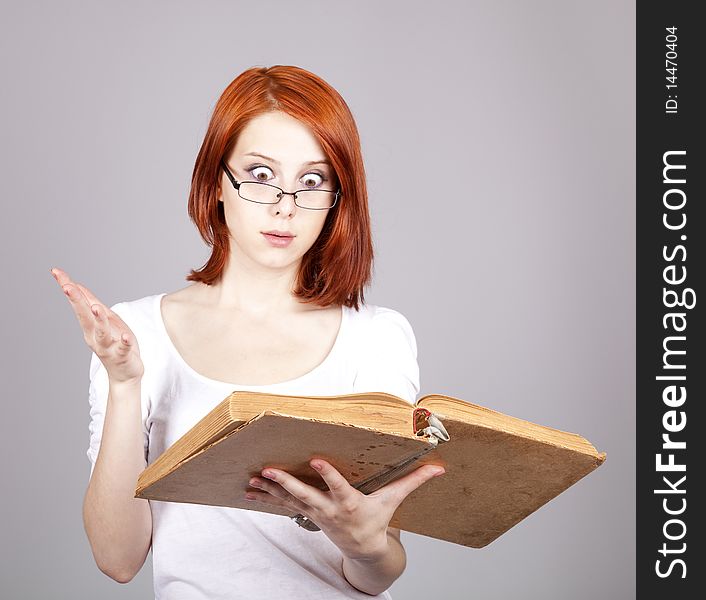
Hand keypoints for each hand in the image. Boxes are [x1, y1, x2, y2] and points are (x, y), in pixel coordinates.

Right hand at [51, 267, 143, 384]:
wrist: (125, 374)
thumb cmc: (114, 343)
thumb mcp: (104, 319)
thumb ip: (91, 304)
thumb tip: (77, 285)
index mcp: (90, 325)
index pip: (78, 303)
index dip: (68, 286)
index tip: (56, 272)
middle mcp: (95, 335)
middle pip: (84, 316)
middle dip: (76, 301)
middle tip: (67, 286)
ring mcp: (108, 346)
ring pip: (101, 332)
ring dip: (99, 320)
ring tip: (97, 308)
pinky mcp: (122, 355)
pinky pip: (122, 348)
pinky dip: (122, 342)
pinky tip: (124, 336)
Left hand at [245, 459, 444, 559]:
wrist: (363, 549)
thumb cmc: (377, 520)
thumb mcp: (395, 501)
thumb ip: (414, 481)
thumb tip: (439, 468)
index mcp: (350, 502)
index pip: (338, 486)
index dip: (327, 475)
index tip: (315, 460)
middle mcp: (329, 509)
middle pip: (304, 495)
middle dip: (286, 483)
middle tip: (268, 470)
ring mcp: (315, 513)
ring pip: (288, 499)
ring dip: (268, 489)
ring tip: (252, 477)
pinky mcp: (307, 513)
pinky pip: (282, 504)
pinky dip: (265, 496)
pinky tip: (249, 488)